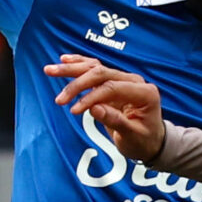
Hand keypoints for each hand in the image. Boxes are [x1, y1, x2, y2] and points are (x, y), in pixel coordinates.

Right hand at [48, 55, 164, 159]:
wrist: (151, 141)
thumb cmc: (144, 141)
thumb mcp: (132, 136)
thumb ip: (115, 121)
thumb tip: (93, 109)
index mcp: (143, 93)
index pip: (112, 88)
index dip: (91, 97)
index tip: (74, 110)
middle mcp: (134, 81)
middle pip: (101, 73)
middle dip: (77, 84)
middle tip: (60, 99)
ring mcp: (123, 79)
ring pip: (95, 67)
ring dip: (72, 69)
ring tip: (50, 70)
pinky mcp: (113, 82)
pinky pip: (95, 69)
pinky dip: (79, 64)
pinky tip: (64, 60)